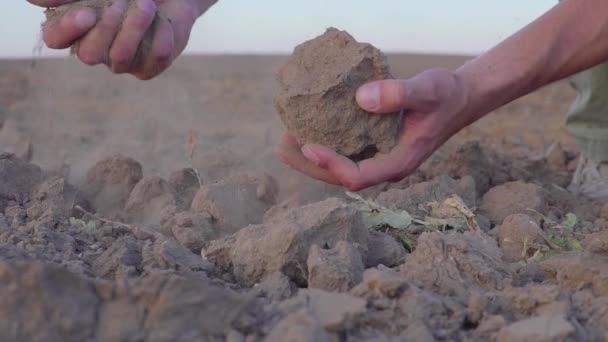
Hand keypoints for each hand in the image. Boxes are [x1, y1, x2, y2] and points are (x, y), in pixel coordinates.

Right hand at [29, 0, 213, 78]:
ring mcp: (121, 63)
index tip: (86, 14)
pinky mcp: (148, 69)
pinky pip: (155, 56)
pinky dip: (161, 32)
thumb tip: (35, 2)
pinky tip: (162, 20)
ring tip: (146, 5)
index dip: (67, 30)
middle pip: (87, 54)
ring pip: (120, 59)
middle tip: (122, 1)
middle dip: (107, 25)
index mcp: (75, 27)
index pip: (54, 38)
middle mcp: (94, 50)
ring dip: (135, 26)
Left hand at [276, 68, 476, 190]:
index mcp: (398, 163)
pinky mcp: (376, 147)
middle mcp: (385, 166)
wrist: (459, 98)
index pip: (358, 177)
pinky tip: (307, 128)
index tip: (309, 146)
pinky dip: (325, 144)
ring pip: (340, 168)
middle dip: (309, 166)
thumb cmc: (446, 95)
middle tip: (281, 145)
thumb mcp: (428, 90)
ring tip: (285, 139)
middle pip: (340, 178)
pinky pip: (345, 152)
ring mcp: (380, 159)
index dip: (331, 166)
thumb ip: (399, 94)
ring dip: (311, 158)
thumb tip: (361, 98)